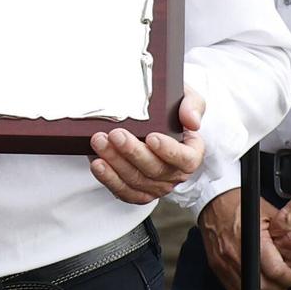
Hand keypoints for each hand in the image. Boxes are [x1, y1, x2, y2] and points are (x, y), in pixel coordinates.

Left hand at [89, 88, 206, 203]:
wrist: (151, 117)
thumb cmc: (170, 109)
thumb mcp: (187, 99)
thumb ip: (192, 106)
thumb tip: (192, 121)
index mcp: (191, 153)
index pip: (185, 159)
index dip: (169, 151)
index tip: (152, 137)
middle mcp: (174, 173)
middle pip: (155, 170)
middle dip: (133, 152)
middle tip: (117, 135)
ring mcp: (155, 185)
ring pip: (136, 180)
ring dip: (115, 162)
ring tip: (100, 142)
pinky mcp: (136, 191)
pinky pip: (123, 191)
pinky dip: (108, 178)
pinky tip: (98, 164)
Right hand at [198, 189, 290, 289]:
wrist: (214, 200)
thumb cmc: (241, 204)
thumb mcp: (268, 213)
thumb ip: (282, 234)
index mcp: (253, 240)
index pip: (277, 272)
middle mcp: (237, 254)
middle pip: (265, 288)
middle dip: (281, 288)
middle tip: (287, 280)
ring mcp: (225, 263)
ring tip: (272, 282)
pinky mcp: (217, 267)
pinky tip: (256, 283)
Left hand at [268, 179, 290, 289]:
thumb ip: (287, 215)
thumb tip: (283, 222)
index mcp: (283, 225)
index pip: (265, 240)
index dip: (269, 243)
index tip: (271, 246)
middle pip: (275, 258)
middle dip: (277, 259)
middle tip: (279, 261)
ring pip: (288, 273)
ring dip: (289, 275)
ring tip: (287, 278)